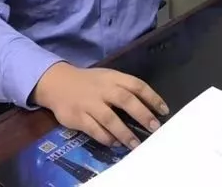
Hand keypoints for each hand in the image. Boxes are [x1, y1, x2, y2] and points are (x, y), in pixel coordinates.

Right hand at [32, 63, 168, 148]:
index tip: (164, 111)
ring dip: (124, 133)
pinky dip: (106, 137)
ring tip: (135, 144)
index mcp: (113, 78)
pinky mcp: (78, 117)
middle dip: (142, 115)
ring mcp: (89, 103)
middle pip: (126, 100)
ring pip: (110, 118)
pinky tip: (115, 143)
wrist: (58, 83)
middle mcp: (103, 89)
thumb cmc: (89, 82)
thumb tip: (148, 107)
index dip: (152, 98)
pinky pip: (94, 129)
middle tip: (154, 128)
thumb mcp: (107, 77)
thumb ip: (125, 89)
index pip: (137, 85)